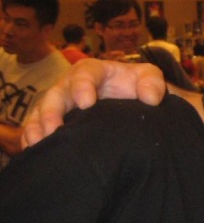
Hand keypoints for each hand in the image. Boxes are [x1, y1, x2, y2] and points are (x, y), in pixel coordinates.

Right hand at [21, 59, 166, 147]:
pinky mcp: (55, 120)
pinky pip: (36, 127)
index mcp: (93, 71)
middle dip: (51, 111)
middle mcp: (71, 85)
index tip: (86, 103)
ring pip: (41, 112)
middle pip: (55, 95)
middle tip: (54, 129)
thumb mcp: (149, 78)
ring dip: (37, 127)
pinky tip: (34, 150)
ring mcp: (61, 103)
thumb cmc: (138, 86)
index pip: (83, 74)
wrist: (135, 102)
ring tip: (40, 143)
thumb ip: (152, 83)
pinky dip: (32, 138)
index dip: (82, 87)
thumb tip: (151, 98)